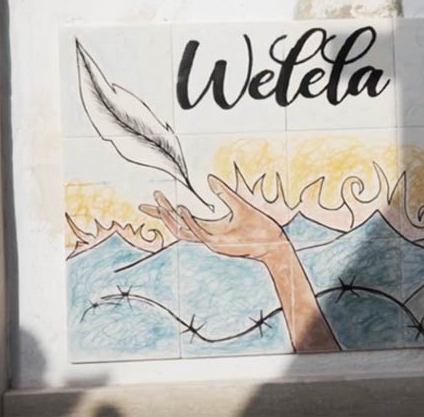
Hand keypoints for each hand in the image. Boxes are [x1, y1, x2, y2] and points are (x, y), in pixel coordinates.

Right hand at [140, 174, 289, 261]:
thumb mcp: (238, 204)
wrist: (272, 241)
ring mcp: (211, 241)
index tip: (151, 200)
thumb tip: (209, 178)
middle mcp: (207, 235)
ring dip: (171, 218)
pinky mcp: (218, 244)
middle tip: (151, 199)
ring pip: (183, 232)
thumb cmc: (257, 225)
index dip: (165, 211)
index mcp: (209, 227)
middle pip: (176, 226)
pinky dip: (188, 222)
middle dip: (162, 214)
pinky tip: (181, 209)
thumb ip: (223, 192)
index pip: (181, 219)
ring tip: (163, 203)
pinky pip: (198, 233)